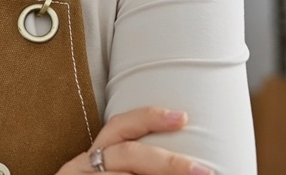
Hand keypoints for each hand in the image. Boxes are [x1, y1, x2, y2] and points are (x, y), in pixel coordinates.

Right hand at [56, 107, 211, 174]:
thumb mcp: (109, 172)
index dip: (149, 118)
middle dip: (168, 162)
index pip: (119, 127)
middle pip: (127, 154)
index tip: (182, 117)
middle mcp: (82, 167)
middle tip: (203, 171)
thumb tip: (183, 166)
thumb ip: (135, 166)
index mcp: (92, 157)